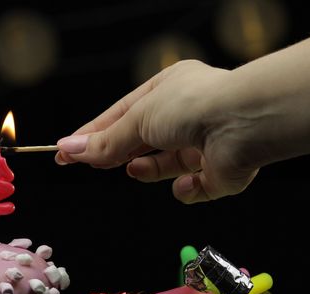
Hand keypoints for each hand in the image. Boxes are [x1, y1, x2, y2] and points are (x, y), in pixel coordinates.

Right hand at [55, 60, 258, 203]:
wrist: (243, 124)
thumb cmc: (191, 106)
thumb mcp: (137, 120)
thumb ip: (104, 142)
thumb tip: (69, 150)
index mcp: (168, 89)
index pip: (122, 116)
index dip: (93, 135)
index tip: (65, 152)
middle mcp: (188, 115)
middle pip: (141, 140)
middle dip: (117, 153)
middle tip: (91, 165)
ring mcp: (206, 144)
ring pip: (165, 165)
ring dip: (148, 169)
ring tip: (136, 167)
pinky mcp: (221, 172)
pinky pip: (194, 187)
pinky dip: (187, 188)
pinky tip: (187, 180)